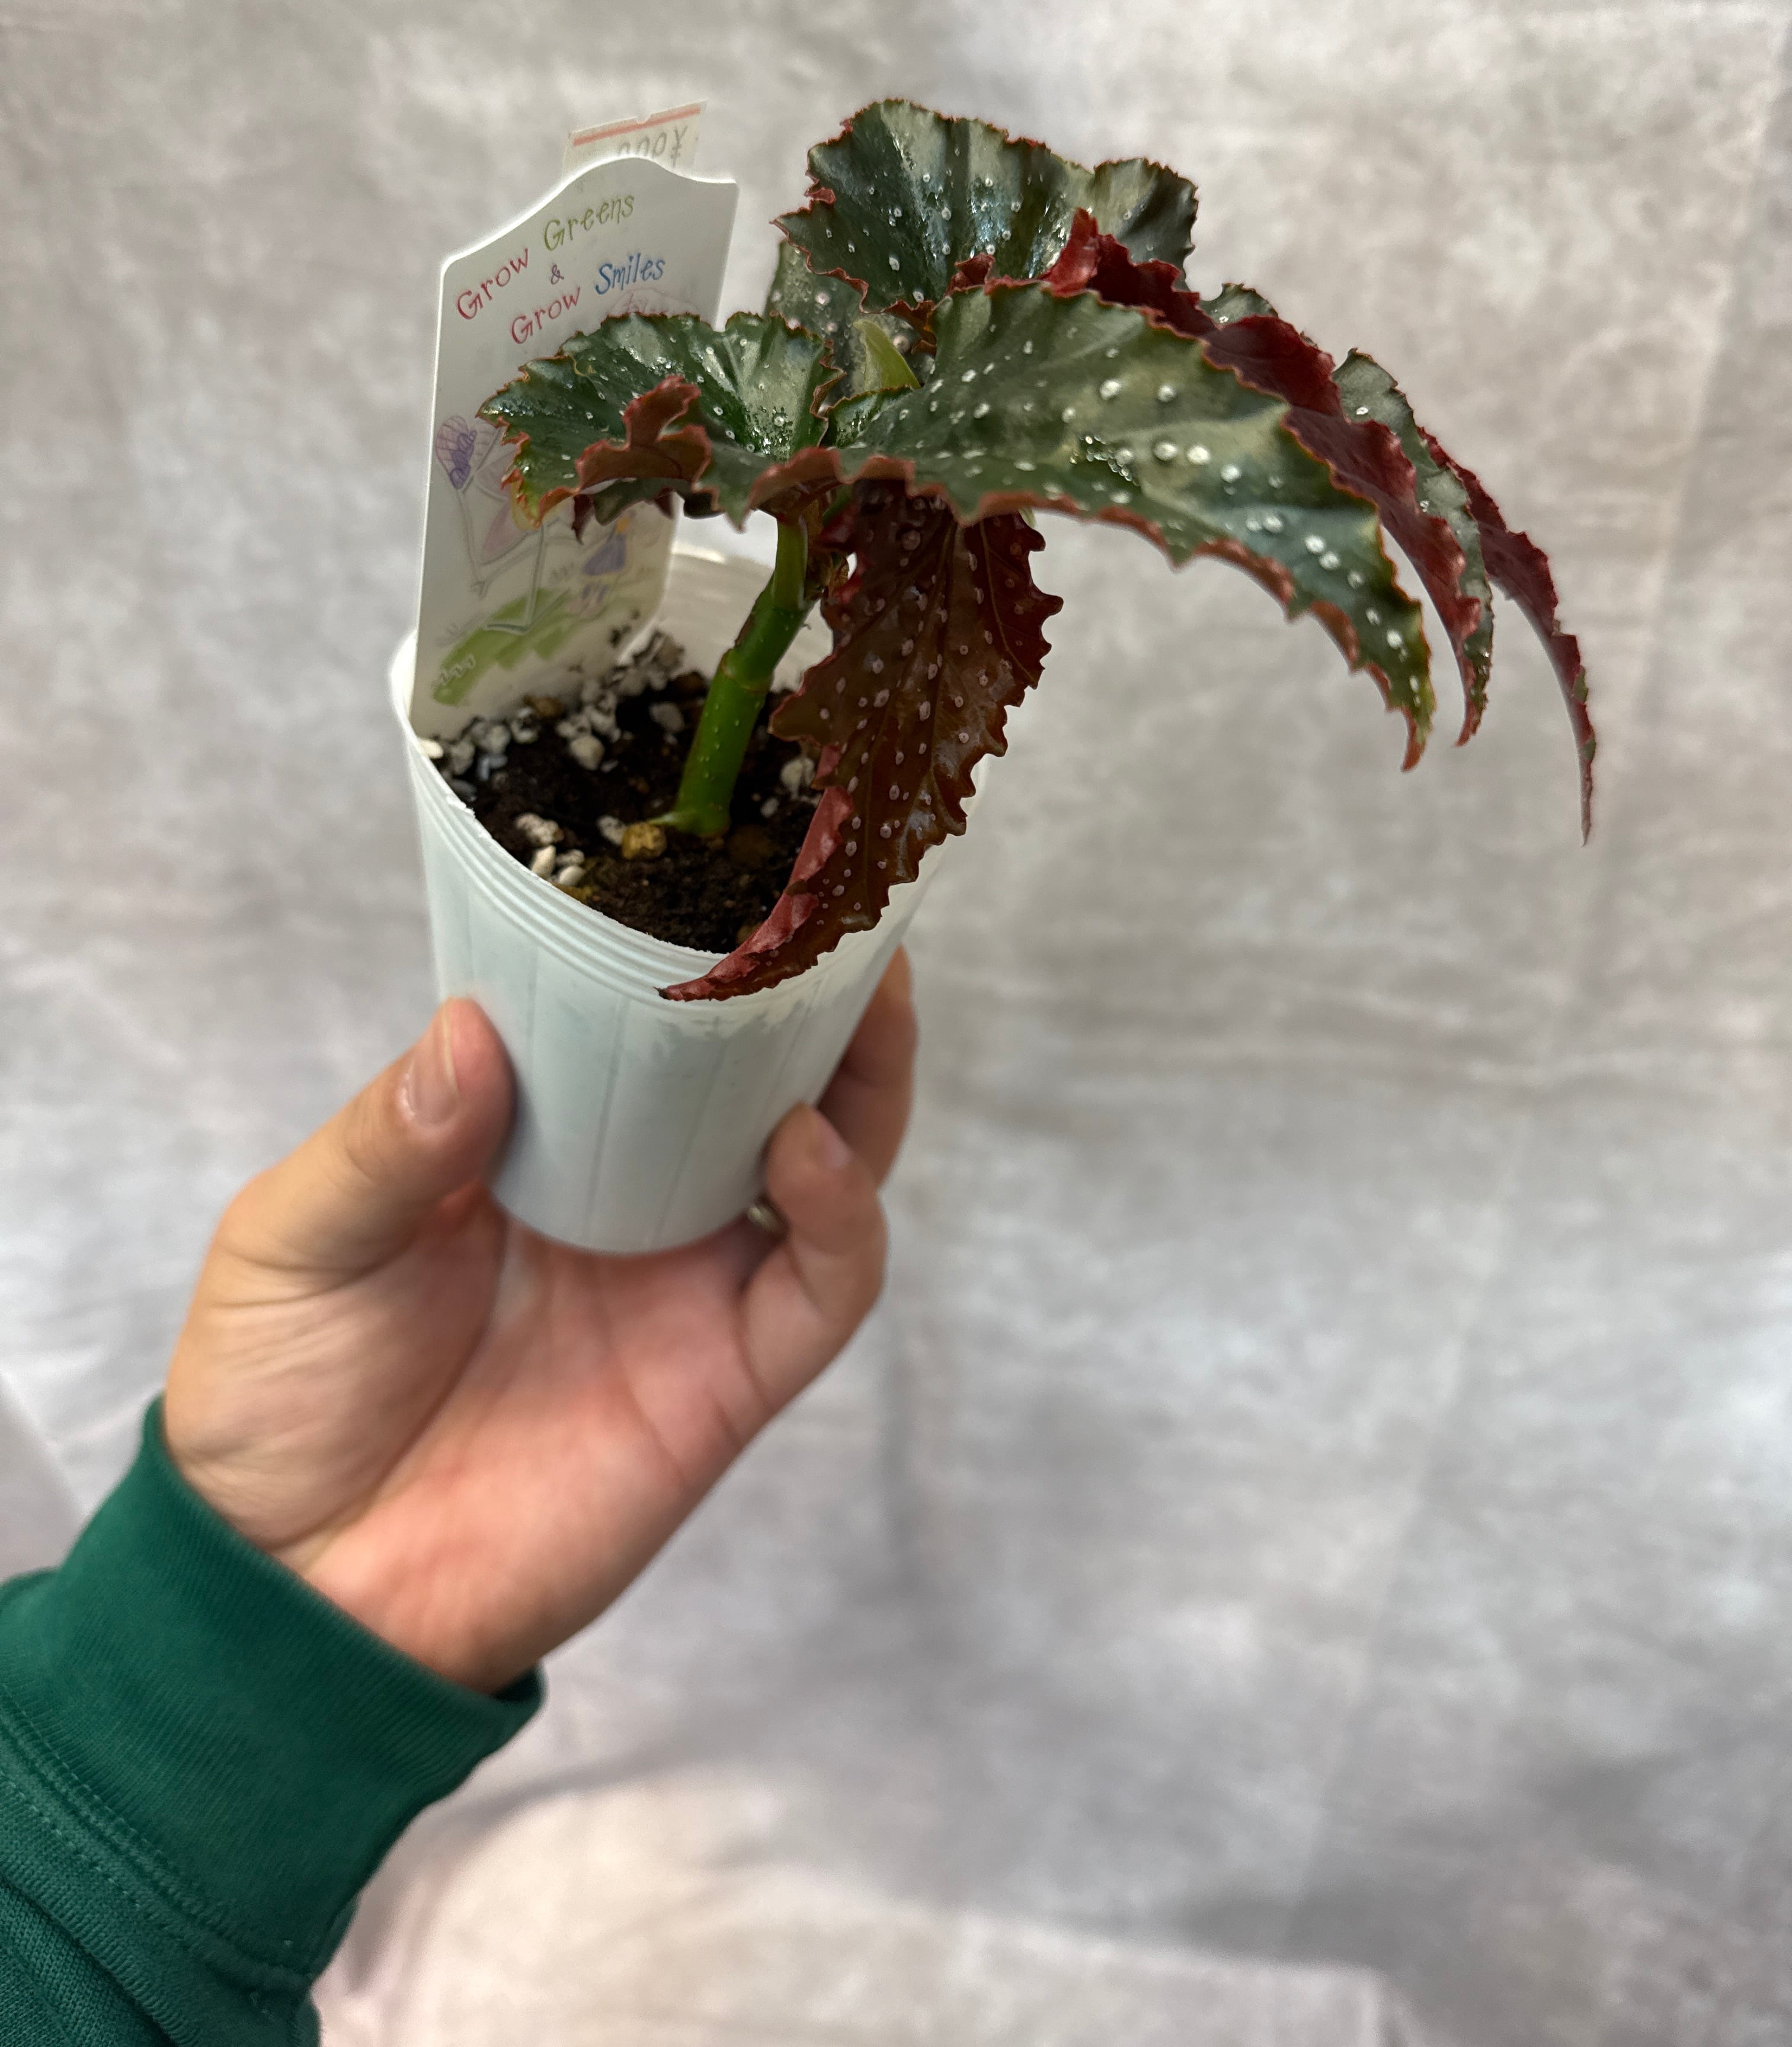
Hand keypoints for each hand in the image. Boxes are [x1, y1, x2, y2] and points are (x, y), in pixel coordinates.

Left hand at [163, 953, 915, 1693]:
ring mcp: (688, 1284)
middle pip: (764, 1072)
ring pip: (830, 1160)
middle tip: (846, 894)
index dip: (690, 943)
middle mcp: (633, 1197)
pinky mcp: (725, 1379)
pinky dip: (838, 1210)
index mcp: (536, 1143)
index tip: (727, 850)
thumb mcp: (295, 1239)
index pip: (638, 1018)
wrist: (294, 1587)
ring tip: (869, 991)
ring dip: (863, 1075)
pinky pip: (820, 1285)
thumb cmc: (276, 1395)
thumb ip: (387, 1141)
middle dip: (819, 988)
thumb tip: (478, 1028)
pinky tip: (806, 1143)